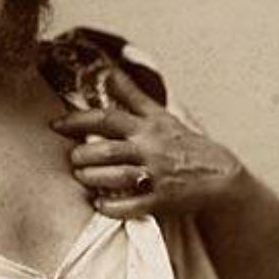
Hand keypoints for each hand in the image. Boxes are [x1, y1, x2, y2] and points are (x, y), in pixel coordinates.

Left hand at [51, 68, 244, 218]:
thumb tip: (110, 71)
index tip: (56, 124)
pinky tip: (98, 204)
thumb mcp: (160, 114)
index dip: (78, 120)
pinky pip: (132, 206)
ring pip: (117, 176)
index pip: (107, 118)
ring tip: (81, 177)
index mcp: (146, 127)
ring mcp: (156, 175)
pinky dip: (111, 206)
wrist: (222, 176)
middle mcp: (150, 149)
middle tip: (72, 158)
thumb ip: (132, 94)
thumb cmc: (184, 143)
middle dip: (83, 154)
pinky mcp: (162, 200)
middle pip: (108, 149)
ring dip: (93, 178)